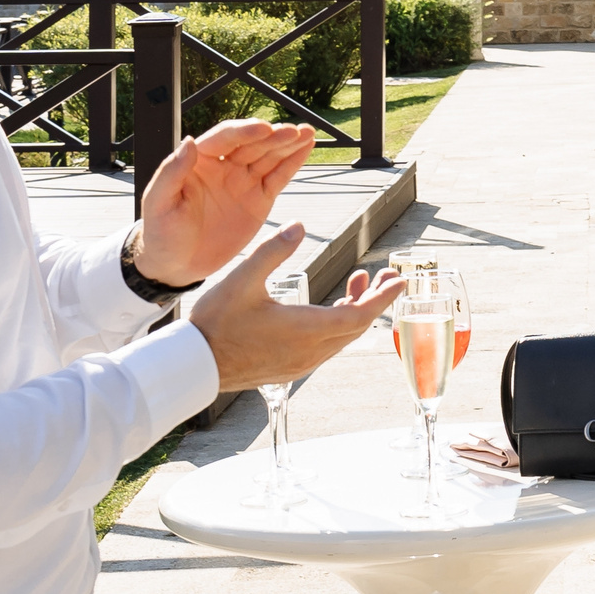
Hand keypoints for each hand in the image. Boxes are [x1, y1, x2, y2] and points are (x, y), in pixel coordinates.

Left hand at [134, 120, 314, 285]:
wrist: (177, 264)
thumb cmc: (161, 232)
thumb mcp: (159, 202)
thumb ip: (172, 171)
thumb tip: (188, 142)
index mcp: (200, 160)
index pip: (226, 138)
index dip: (245, 132)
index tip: (264, 129)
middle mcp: (224, 165)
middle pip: (253, 144)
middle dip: (274, 136)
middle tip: (294, 131)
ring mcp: (243, 181)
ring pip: (270, 157)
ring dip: (289, 144)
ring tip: (307, 133)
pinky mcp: (258, 199)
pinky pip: (278, 178)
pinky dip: (293, 163)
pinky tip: (306, 148)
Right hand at [188, 222, 402, 388]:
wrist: (194, 365)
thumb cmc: (216, 323)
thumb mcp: (243, 279)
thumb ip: (273, 251)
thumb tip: (298, 226)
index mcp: (306, 330)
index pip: (360, 316)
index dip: (384, 298)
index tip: (400, 281)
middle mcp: (310, 351)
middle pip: (356, 326)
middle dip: (375, 299)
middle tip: (386, 275)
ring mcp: (301, 363)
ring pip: (342, 337)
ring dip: (355, 310)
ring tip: (359, 282)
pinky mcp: (290, 367)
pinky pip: (327, 346)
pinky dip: (338, 324)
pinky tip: (329, 308)